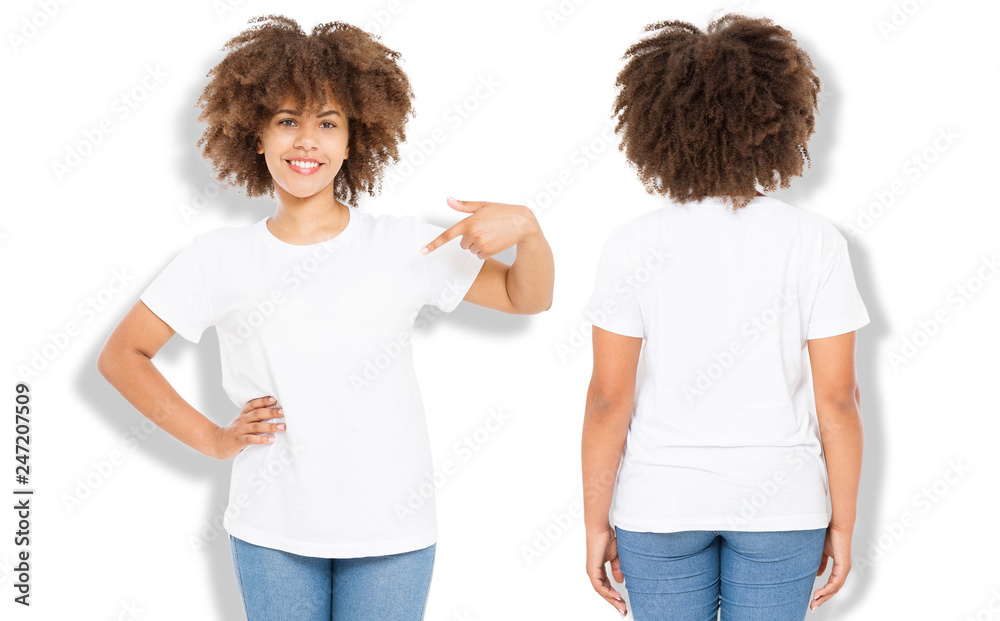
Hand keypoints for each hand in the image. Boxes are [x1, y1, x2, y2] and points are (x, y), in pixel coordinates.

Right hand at [211, 396, 284, 460]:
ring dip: (270, 426)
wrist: (217, 443)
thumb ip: (254, 417)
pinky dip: (262, 439)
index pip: (253, 404)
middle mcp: (242, 421)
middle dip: (271, 412)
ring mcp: (240, 431)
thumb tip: (274, 412)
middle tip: (283, 412)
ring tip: (282, 427)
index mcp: (243, 414)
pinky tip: (272, 439)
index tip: (274, 399)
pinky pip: (251, 439)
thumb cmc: (235, 432)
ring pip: (256, 427)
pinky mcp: (239, 441)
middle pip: (257, 414)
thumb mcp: (242, 421)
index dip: (263, 401)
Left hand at [420, 197, 536, 258]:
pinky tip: (495, 242)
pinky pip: (479, 256)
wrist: (522, 223)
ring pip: (471, 250)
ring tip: (492, 235)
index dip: (434, 244)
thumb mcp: (482, 205)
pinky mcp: (488, 252)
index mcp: (469, 221)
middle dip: (470, 239)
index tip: (423, 251)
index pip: (447, 235)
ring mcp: (480, 244)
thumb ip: (464, 206)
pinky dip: (485, 251)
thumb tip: (448, 199)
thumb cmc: (502, 212)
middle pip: (462, 244)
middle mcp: (473, 234)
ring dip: (478, 245)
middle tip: (485, 230)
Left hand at [586, 526, 627, 616]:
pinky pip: (599, 585)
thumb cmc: (606, 538)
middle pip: (604, 592)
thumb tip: (619, 581)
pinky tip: (615, 596)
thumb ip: (617, 569)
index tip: (623, 603)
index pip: (606, 587)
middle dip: (614, 602)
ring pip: (601, 591)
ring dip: (611, 599)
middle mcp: (594, 572)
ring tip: (621, 606)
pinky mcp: (592, 569)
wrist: (600, 529)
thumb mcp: (615, 557)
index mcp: (598, 570)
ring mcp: (592, 571)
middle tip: (623, 610)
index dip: (614, 596)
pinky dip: (607, 592)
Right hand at [811, 524, 852, 610]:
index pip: (832, 584)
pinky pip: (836, 582)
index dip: (823, 592)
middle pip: (833, 589)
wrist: (838, 525)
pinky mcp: (843, 566)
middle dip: (823, 599)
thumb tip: (817, 574)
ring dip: (824, 597)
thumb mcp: (823, 552)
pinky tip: (819, 593)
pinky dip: (827, 589)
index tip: (813, 598)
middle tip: (813, 606)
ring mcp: (844, 569)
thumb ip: (821, 563)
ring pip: (835, 588)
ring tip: (814, 602)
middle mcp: (844, 570)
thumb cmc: (830, 534)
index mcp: (840, 567)